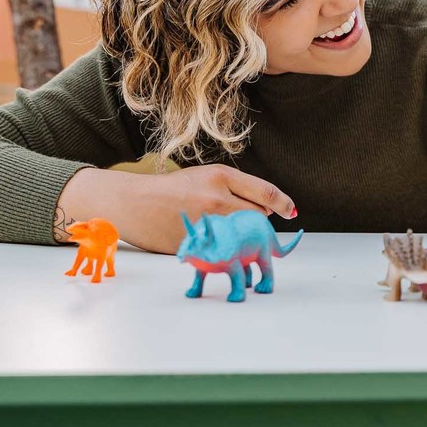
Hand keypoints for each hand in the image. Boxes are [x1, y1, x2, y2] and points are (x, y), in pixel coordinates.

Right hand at [58, 164, 295, 253]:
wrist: (134, 203)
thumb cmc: (173, 188)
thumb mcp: (206, 177)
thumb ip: (237, 188)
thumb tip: (268, 208)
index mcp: (221, 177)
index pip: (265, 192)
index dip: (283, 204)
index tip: (292, 212)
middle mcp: (217, 199)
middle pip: (258, 217)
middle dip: (258, 222)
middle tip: (247, 224)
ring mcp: (207, 223)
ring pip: (243, 235)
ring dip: (243, 238)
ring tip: (227, 232)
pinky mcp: (197, 243)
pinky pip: (222, 249)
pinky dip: (223, 249)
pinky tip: (211, 242)